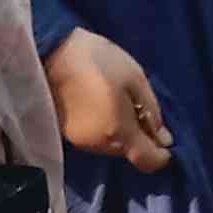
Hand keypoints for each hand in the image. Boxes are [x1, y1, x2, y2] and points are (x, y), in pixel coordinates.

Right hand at [47, 29, 174, 172]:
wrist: (48, 51)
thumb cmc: (96, 60)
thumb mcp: (134, 78)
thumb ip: (151, 111)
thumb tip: (163, 139)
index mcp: (119, 133)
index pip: (148, 162)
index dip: (162, 155)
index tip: (164, 138)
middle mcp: (100, 146)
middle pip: (129, 153)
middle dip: (140, 138)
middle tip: (139, 108)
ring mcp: (80, 142)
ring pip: (112, 146)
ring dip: (121, 132)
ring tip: (118, 102)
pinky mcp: (66, 134)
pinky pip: (96, 138)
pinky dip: (105, 128)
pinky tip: (101, 105)